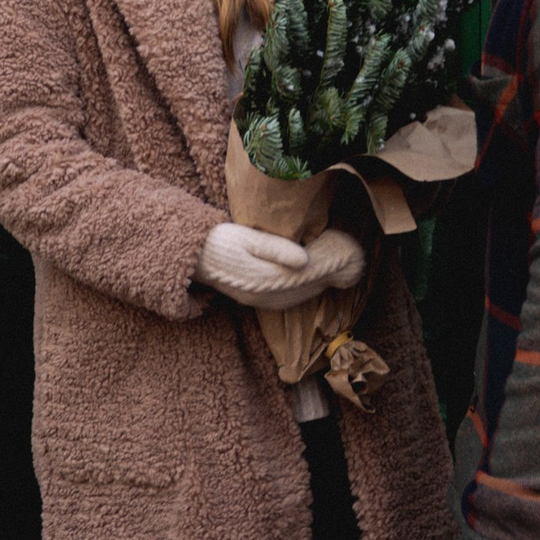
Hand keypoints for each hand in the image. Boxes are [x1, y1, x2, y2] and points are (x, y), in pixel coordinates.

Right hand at [195, 222, 367, 307]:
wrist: (191, 257)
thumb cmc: (218, 241)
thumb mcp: (247, 238)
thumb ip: (276, 248)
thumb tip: (305, 259)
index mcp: (264, 279)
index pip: (306, 277)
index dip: (328, 268)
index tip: (346, 256)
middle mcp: (263, 296)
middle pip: (304, 290)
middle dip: (326, 278)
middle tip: (348, 263)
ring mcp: (258, 301)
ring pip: (297, 298)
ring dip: (317, 286)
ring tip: (334, 272)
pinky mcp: (254, 300)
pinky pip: (286, 301)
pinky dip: (302, 292)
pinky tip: (309, 281)